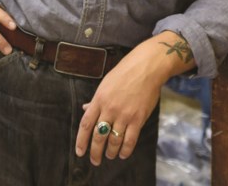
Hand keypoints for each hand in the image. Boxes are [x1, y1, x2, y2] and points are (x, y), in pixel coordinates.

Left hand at [76, 32, 195, 164]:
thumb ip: (96, 100)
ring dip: (110, 152)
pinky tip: (123, 154)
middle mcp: (109, 109)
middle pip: (98, 137)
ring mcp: (124, 114)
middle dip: (95, 152)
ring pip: (113, 141)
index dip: (81, 141)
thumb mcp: (105, 84)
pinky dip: (126, 150)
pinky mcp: (138, 118)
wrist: (147, 67)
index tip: (80, 152)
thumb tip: (85, 109)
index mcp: (99, 99)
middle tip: (95, 161)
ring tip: (110, 156)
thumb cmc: (125, 73)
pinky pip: (130, 140)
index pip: (85, 125)